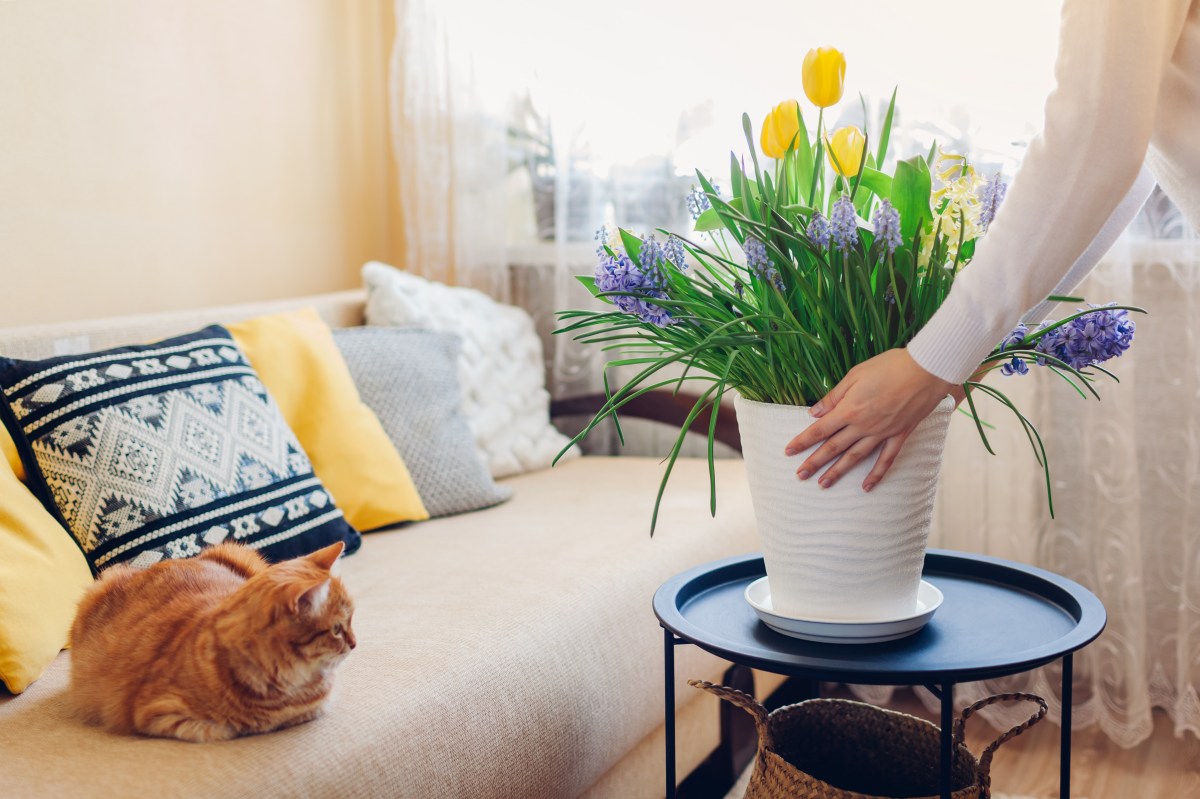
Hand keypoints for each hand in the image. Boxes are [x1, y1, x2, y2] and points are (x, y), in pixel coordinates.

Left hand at [784, 348, 956, 490]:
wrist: (927, 369)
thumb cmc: (890, 366)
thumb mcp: (855, 374)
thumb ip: (834, 396)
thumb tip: (814, 412)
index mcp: (850, 409)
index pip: (819, 429)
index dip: (802, 441)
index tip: (789, 452)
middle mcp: (863, 425)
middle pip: (833, 447)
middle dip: (814, 462)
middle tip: (799, 476)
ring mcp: (882, 432)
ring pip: (855, 457)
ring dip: (837, 472)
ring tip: (823, 484)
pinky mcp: (900, 434)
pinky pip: (886, 459)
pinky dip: (876, 474)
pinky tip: (866, 486)